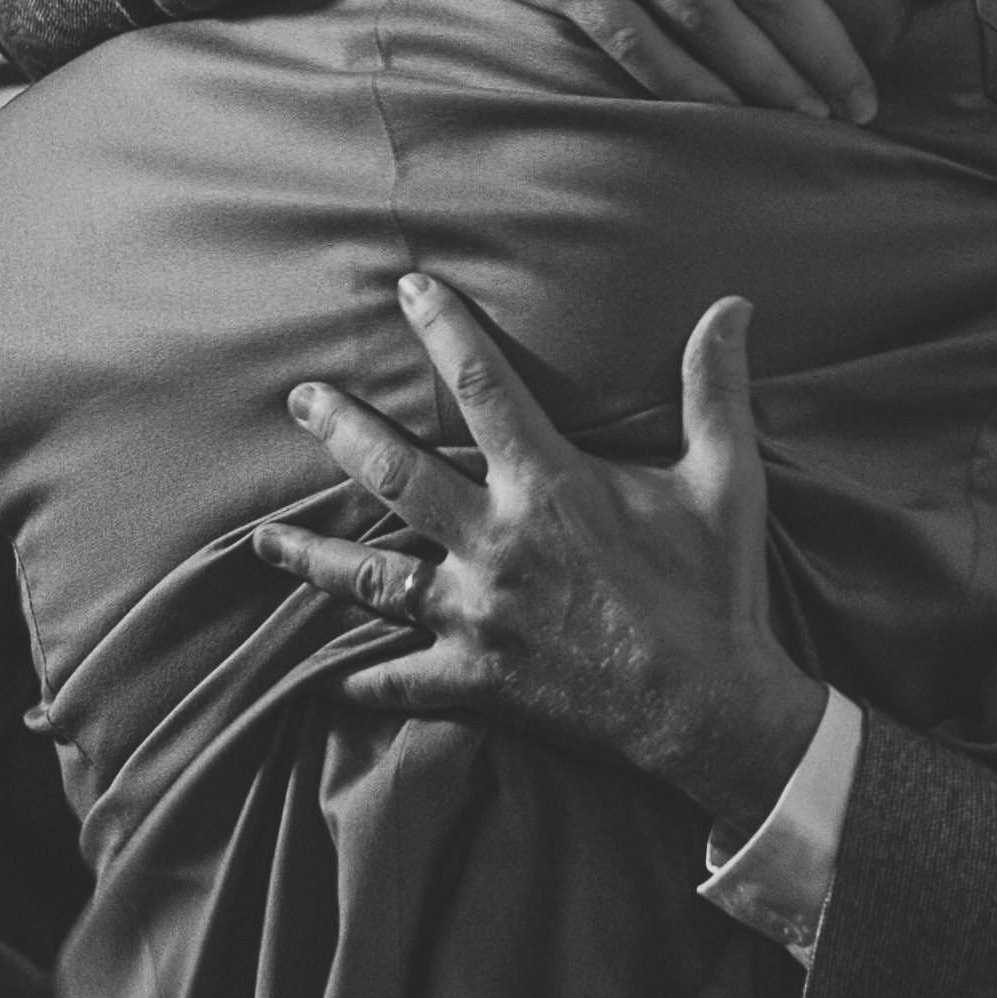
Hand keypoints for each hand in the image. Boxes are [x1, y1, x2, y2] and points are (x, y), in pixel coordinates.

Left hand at [251, 273, 825, 815]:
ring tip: (264, 542)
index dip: (444, 330)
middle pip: (396, 475)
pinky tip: (325, 680)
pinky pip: (402, 680)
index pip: (483, 388)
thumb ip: (716, 389)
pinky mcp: (478, 678)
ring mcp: (477, 615)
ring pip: (371, 580)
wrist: (709, 709)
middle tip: (301, 400)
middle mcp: (496, 545)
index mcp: (549, 487)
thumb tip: (732, 307)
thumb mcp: (726, 479)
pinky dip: (363, 682)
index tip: (410, 288)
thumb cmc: (714, 589)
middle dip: (342, 431)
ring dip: (313, 559)